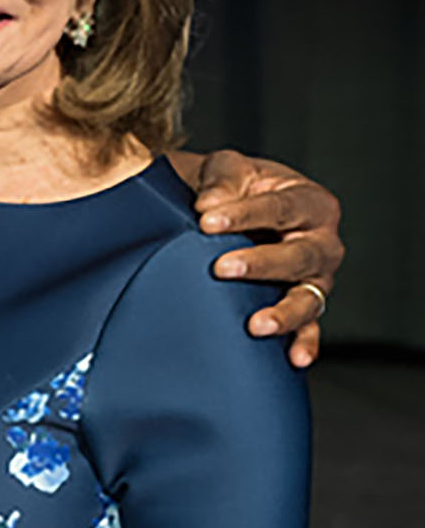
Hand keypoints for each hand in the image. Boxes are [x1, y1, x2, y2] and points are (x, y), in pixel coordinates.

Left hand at [190, 149, 343, 368]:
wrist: (234, 209)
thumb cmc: (235, 186)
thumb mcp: (227, 169)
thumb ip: (220, 182)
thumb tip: (209, 206)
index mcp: (308, 201)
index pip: (279, 208)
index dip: (243, 215)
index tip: (206, 221)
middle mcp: (321, 241)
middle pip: (298, 256)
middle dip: (261, 264)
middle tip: (222, 268)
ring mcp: (317, 277)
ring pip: (308, 297)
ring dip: (283, 312)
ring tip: (257, 324)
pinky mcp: (307, 304)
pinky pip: (311, 327)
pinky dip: (305, 343)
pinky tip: (294, 358)